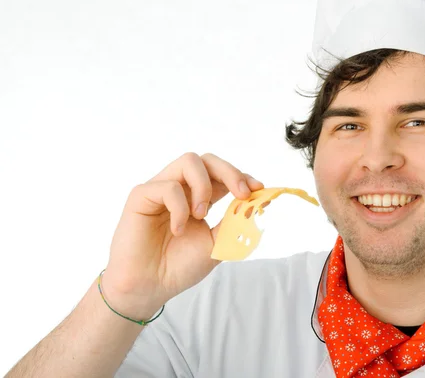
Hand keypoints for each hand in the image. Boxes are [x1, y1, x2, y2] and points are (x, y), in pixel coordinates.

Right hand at [100, 152, 263, 318]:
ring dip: (204, 186)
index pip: (222, 174)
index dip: (242, 176)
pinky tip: (177, 230)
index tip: (258, 189)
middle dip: (230, 172)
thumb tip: (257, 204)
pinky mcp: (141, 195)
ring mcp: (160, 189)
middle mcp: (181, 188)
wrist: (148, 287)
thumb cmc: (178, 266)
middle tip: (242, 194)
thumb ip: (234, 222)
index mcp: (199, 197)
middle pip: (208, 160)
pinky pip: (168, 187)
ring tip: (201, 215)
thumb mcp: (216, 243)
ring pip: (189, 161)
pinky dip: (180, 208)